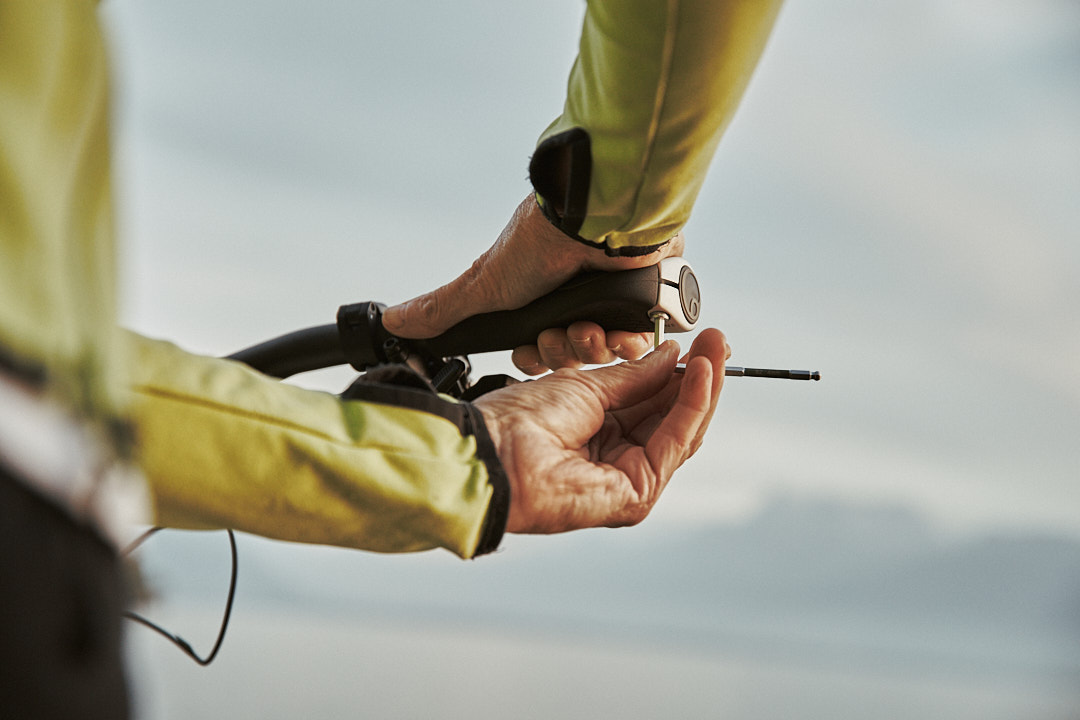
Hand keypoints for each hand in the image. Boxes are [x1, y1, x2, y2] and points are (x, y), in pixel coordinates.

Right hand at [382, 194, 683, 373]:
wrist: (594, 220)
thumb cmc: (541, 243)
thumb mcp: (484, 283)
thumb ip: (442, 307)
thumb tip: (393, 319)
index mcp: (542, 298)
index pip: (539, 350)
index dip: (537, 359)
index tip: (534, 351)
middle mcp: (577, 298)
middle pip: (571, 356)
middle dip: (565, 352)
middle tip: (565, 333)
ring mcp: (613, 297)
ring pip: (605, 351)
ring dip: (593, 345)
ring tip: (591, 325)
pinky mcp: (646, 296)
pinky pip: (641, 338)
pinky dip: (629, 339)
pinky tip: (620, 328)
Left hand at [473, 329, 728, 533]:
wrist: (495, 449)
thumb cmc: (522, 420)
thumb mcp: (586, 384)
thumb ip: (635, 376)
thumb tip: (673, 356)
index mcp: (598, 433)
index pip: (653, 404)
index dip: (680, 373)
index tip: (701, 342)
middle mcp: (615, 460)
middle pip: (672, 419)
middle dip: (698, 377)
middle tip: (718, 341)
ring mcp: (627, 481)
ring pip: (680, 432)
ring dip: (702, 388)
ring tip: (715, 350)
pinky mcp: (636, 495)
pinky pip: (673, 444)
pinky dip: (690, 406)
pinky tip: (699, 373)